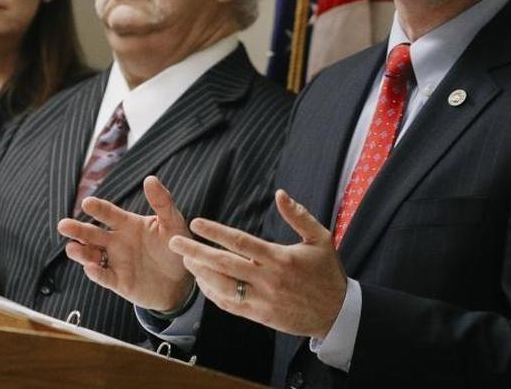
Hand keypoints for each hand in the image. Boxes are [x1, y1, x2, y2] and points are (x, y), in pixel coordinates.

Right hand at [57, 176, 194, 311]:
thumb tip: (150, 179)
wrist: (182, 282)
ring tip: (71, 248)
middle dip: (77, 229)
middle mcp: (117, 241)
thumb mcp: (173, 223)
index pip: (108, 214)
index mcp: (127, 224)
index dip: (98, 208)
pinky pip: (104, 277)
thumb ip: (162, 203)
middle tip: (63, 225)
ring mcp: (115, 262)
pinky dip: (96, 273)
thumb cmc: (175, 248)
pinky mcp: (118, 282)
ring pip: (92, 255)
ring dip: (81, 252)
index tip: (87, 202)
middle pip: (92, 234)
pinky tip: (90, 268)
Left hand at [168, 189, 346, 338]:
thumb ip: (299, 215)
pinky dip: (213, 294)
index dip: (216, 232)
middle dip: (196, 251)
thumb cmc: (327, 272)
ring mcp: (262, 300)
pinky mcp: (260, 316)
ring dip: (200, 272)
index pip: (240, 242)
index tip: (196, 223)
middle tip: (174, 241)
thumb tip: (280, 193)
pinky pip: (230, 305)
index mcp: (279, 258)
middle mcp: (267, 279)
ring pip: (223, 285)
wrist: (336, 314)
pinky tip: (202, 282)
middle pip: (224, 263)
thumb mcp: (321, 239)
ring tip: (184, 259)